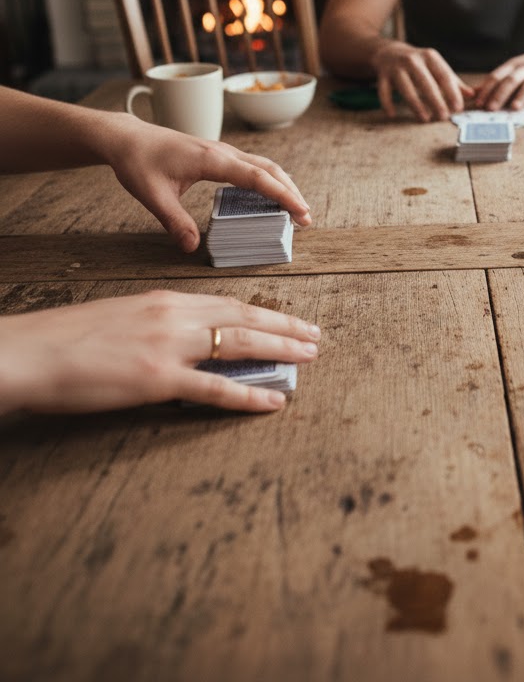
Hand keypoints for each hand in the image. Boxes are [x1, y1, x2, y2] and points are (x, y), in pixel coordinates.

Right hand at [0, 290, 320, 414]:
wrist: (30, 352)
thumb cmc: (67, 340)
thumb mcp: (122, 319)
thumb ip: (159, 325)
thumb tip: (186, 340)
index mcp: (165, 301)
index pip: (228, 304)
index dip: (264, 312)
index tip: (288, 319)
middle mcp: (175, 316)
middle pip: (244, 318)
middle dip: (285, 326)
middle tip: (315, 335)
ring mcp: (170, 347)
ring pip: (240, 344)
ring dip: (281, 350)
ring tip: (309, 357)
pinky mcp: (159, 379)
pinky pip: (216, 388)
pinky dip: (249, 394)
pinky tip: (274, 400)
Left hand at [102, 117, 311, 252]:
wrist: (127, 137)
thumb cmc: (138, 162)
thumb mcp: (152, 196)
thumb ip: (174, 222)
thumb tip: (193, 248)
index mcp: (213, 160)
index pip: (258, 178)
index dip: (283, 195)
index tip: (301, 212)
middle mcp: (223, 152)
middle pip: (270, 169)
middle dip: (291, 192)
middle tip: (306, 218)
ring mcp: (222, 151)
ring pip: (264, 166)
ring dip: (283, 185)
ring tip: (295, 209)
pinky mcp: (218, 155)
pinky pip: (252, 166)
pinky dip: (268, 180)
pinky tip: (269, 195)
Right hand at [371, 40, 473, 121]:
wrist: (389, 52)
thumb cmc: (419, 63)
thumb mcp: (436, 67)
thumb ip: (453, 82)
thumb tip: (473, 95)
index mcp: (430, 57)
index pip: (443, 76)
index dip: (451, 92)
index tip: (458, 107)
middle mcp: (413, 60)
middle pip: (425, 83)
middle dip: (435, 101)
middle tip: (443, 117)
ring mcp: (396, 67)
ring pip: (406, 88)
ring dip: (415, 105)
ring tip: (425, 119)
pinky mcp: (382, 74)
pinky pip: (383, 91)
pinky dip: (387, 103)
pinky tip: (392, 114)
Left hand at [474, 46, 523, 110]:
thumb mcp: (513, 69)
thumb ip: (496, 80)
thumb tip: (474, 92)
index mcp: (514, 65)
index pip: (496, 76)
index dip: (486, 90)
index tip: (478, 103)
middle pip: (511, 80)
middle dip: (500, 94)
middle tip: (491, 109)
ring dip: (523, 95)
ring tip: (515, 107)